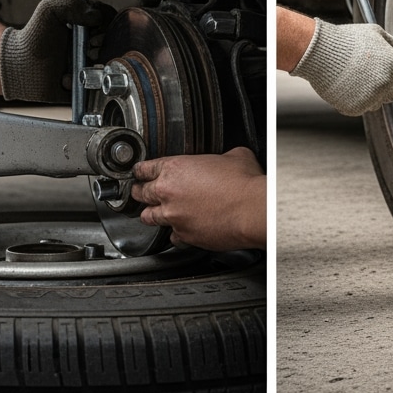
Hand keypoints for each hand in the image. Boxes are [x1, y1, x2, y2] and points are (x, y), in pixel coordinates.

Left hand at [0, 0, 114, 101]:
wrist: (17, 67)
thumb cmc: (32, 37)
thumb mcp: (48, 9)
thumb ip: (72, 2)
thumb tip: (97, 16)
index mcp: (87, 26)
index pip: (111, 22)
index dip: (106, 26)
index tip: (93, 31)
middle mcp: (91, 46)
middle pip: (113, 44)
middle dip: (100, 47)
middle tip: (87, 48)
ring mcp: (89, 66)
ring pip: (107, 66)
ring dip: (93, 66)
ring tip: (77, 66)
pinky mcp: (84, 86)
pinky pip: (94, 87)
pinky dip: (81, 82)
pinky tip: (66, 79)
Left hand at [131, 147, 265, 250]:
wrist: (252, 209)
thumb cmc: (244, 183)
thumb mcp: (234, 155)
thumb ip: (220, 157)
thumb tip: (225, 160)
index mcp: (175, 168)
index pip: (144, 169)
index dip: (141, 170)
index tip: (140, 172)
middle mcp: (168, 193)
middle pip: (140, 193)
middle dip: (139, 192)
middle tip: (141, 191)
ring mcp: (174, 217)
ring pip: (148, 218)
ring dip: (151, 214)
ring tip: (154, 213)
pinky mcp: (185, 236)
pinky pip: (171, 237)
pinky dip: (175, 234)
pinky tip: (181, 230)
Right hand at [289, 18, 392, 114]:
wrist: (320, 52)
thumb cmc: (346, 40)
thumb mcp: (377, 33)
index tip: (389, 73)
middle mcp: (387, 83)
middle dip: (385, 86)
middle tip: (368, 74)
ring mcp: (372, 97)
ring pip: (378, 102)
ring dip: (371, 94)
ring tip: (355, 78)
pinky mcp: (357, 107)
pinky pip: (362, 108)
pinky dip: (356, 100)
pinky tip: (348, 85)